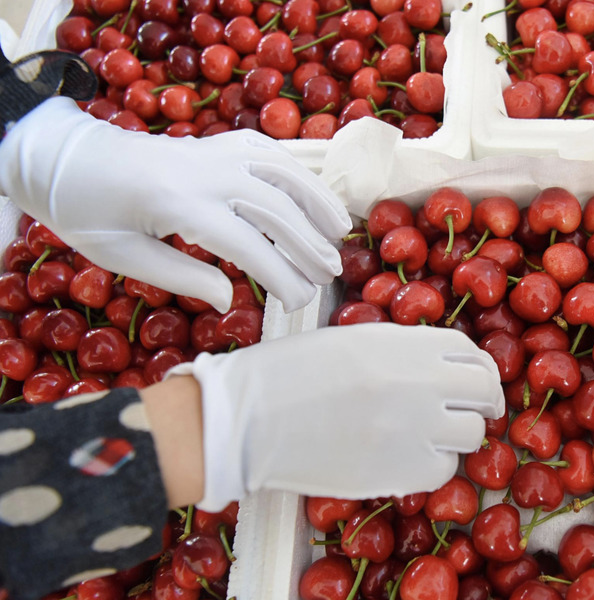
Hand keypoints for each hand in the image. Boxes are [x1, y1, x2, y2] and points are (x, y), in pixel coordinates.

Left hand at [0, 96, 351, 312]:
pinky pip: (271, 153)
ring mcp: (216, 151)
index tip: (300, 302)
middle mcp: (206, 172)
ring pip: (283, 174)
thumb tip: (231, 298)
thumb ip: (180, 278)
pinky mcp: (220, 141)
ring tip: (341, 233)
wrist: (70, 157)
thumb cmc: (91, 214)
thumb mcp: (123, 257)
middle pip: (276, 210)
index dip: (282, 276)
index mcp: (179, 204)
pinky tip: (315, 197)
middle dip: (309, 246)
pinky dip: (300, 174)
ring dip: (317, 203)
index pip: (248, 246)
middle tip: (329, 276)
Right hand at [165, 322, 504, 510]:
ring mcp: (416, 429)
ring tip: (431, 437)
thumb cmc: (288, 373)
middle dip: (485, 402)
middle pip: (484, 392)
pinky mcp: (402, 472)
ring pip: (471, 435)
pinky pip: (442, 470)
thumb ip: (403, 349)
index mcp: (405, 343)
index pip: (470, 353)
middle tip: (477, 412)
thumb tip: (443, 366)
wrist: (247, 419)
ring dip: (458, 435)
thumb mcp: (352, 339)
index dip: (478, 368)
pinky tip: (407, 458)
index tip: (477, 381)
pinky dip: (432, 465)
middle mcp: (421, 382)